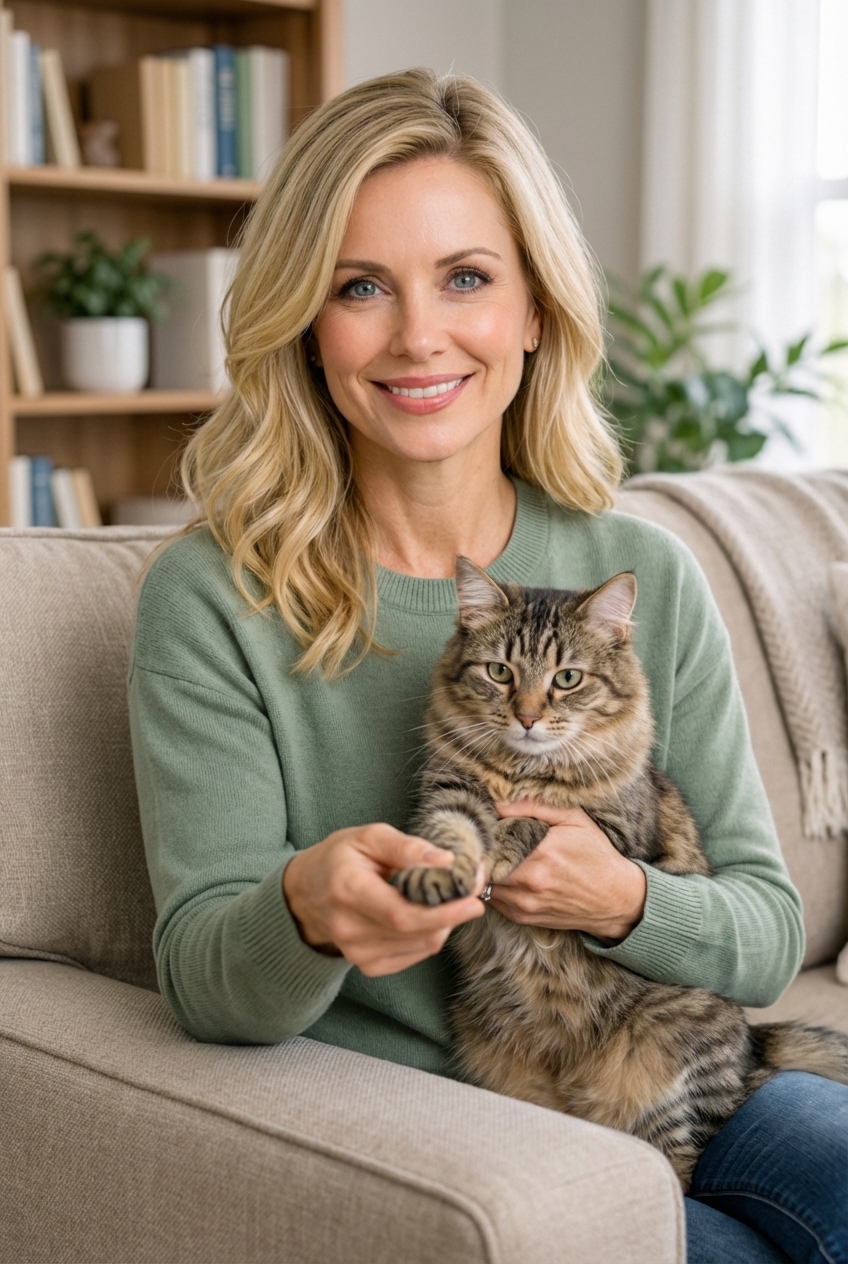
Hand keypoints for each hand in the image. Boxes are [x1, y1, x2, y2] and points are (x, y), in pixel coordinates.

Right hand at [283, 824, 485, 975]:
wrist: (306, 892)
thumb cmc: (340, 858)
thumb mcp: (368, 836)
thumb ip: (406, 846)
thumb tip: (446, 861)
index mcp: (348, 890)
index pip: (402, 913)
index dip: (443, 912)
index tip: (473, 899)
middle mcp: (349, 928)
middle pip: (416, 932)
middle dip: (453, 913)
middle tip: (473, 889)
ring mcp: (356, 952)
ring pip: (421, 945)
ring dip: (445, 922)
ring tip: (450, 895)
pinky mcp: (367, 965)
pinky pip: (415, 954)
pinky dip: (430, 934)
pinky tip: (427, 913)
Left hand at [491, 801, 646, 941]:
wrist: (615, 900)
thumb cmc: (596, 855)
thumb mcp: (574, 819)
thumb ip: (535, 806)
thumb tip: (499, 802)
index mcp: (541, 854)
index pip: (492, 841)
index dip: (483, 832)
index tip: (484, 824)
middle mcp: (530, 882)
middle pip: (483, 864)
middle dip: (480, 851)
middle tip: (483, 839)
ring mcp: (525, 903)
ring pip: (484, 884)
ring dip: (485, 870)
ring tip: (494, 856)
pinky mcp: (523, 917)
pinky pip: (493, 900)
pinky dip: (494, 886)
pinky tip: (506, 874)